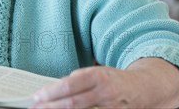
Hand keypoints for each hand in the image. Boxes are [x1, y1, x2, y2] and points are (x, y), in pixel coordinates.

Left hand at [31, 61, 178, 107]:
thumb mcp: (95, 73)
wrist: (143, 88)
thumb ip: (77, 81)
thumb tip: (53, 90)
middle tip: (36, 108)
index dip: (52, 92)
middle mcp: (105, 92)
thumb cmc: (113, 80)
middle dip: (52, 107)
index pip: (70, 84)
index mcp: (97, 76)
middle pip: (74, 103)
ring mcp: (111, 108)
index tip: (37, 97)